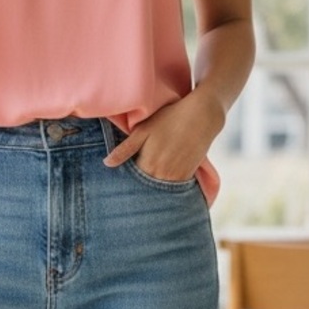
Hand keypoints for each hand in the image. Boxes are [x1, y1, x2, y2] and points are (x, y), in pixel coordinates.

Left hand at [103, 89, 223, 181]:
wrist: (201, 116)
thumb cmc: (169, 119)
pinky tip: (162, 181)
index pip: (131, 182)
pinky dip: (167, 187)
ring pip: (160, 191)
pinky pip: (174, 189)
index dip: (125, 182)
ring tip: (148, 183)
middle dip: (138, 189)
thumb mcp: (143, 130)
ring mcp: (177, 177)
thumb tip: (107, 164)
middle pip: (145, 189)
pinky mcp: (189, 176)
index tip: (118, 183)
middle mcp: (162, 175)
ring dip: (153, 189)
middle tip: (132, 186)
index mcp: (148, 164)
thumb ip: (125, 149)